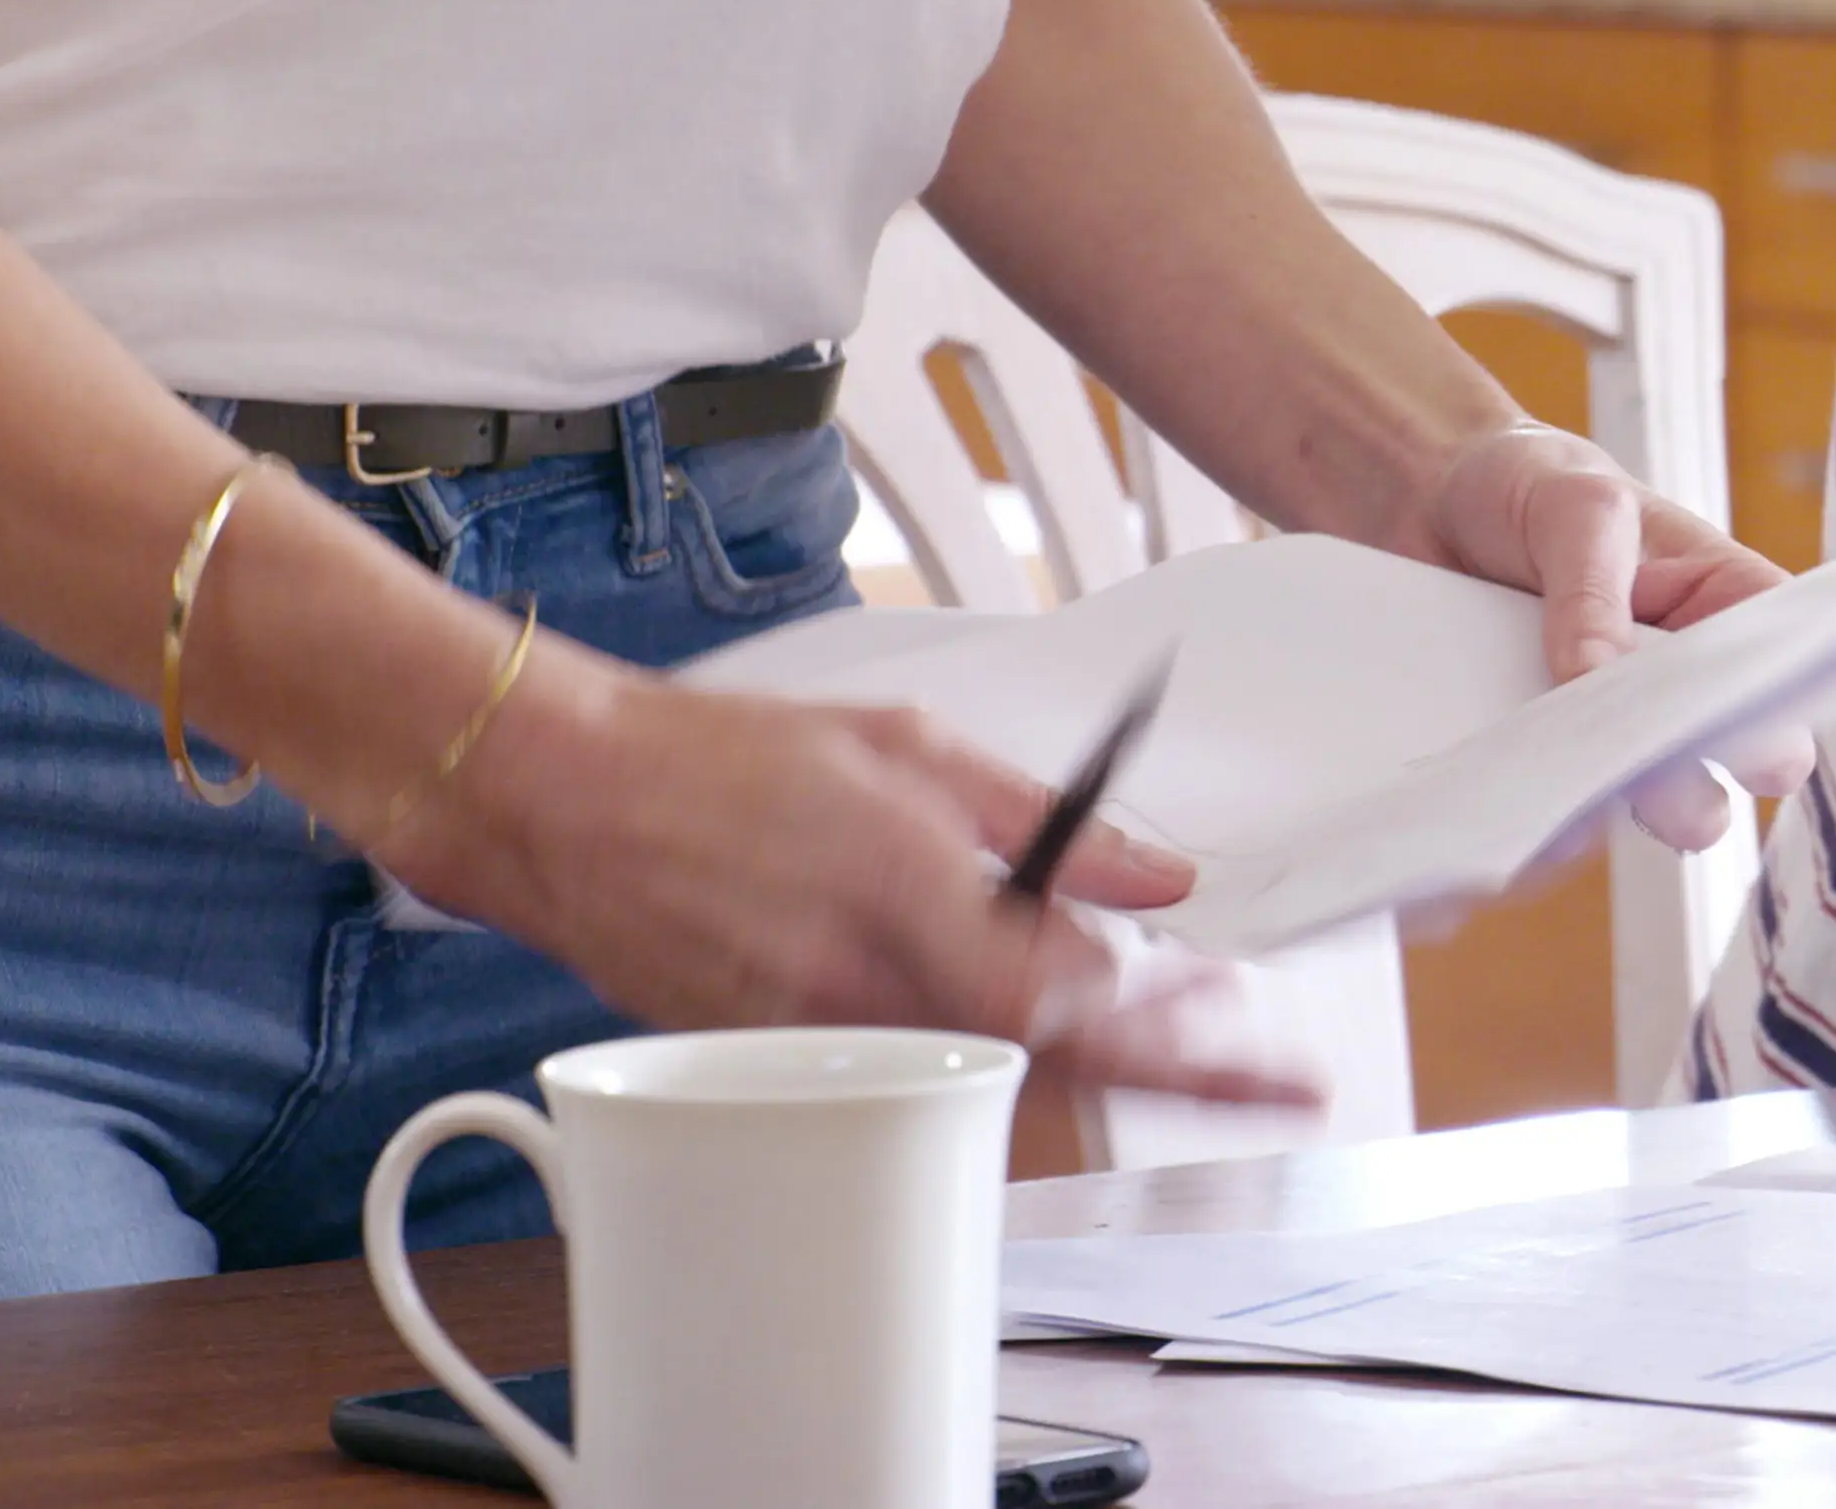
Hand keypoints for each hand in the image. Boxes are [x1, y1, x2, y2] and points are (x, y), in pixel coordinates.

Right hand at [370, 642, 1327, 1103]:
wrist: (564, 800)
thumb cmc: (722, 757)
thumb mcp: (912, 753)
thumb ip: (1048, 825)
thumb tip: (1160, 873)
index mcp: (915, 904)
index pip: (1086, 1004)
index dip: (1191, 1045)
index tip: (1271, 1060)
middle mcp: (871, 995)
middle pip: (1056, 1073)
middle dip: (1165, 1073)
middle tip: (1241, 1055)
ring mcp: (820, 1045)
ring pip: (992, 1083)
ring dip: (1086, 1059)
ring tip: (1156, 1016)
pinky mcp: (777, 1066)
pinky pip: (914, 1074)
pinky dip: (987, 1052)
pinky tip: (1020, 1005)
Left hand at [1421, 418, 1815, 848]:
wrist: (1430, 499)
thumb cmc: (1532, 483)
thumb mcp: (1575, 508)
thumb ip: (1592, 589)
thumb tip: (1593, 680)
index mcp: (1723, 601)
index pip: (1785, 666)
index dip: (1774, 707)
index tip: (1727, 727)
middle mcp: (1685, 677)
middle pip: (1730, 764)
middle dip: (1694, 783)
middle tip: (1641, 775)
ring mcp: (1621, 726)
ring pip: (1652, 808)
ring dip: (1612, 814)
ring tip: (1560, 806)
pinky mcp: (1557, 759)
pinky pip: (1564, 818)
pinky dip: (1538, 828)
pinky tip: (1501, 822)